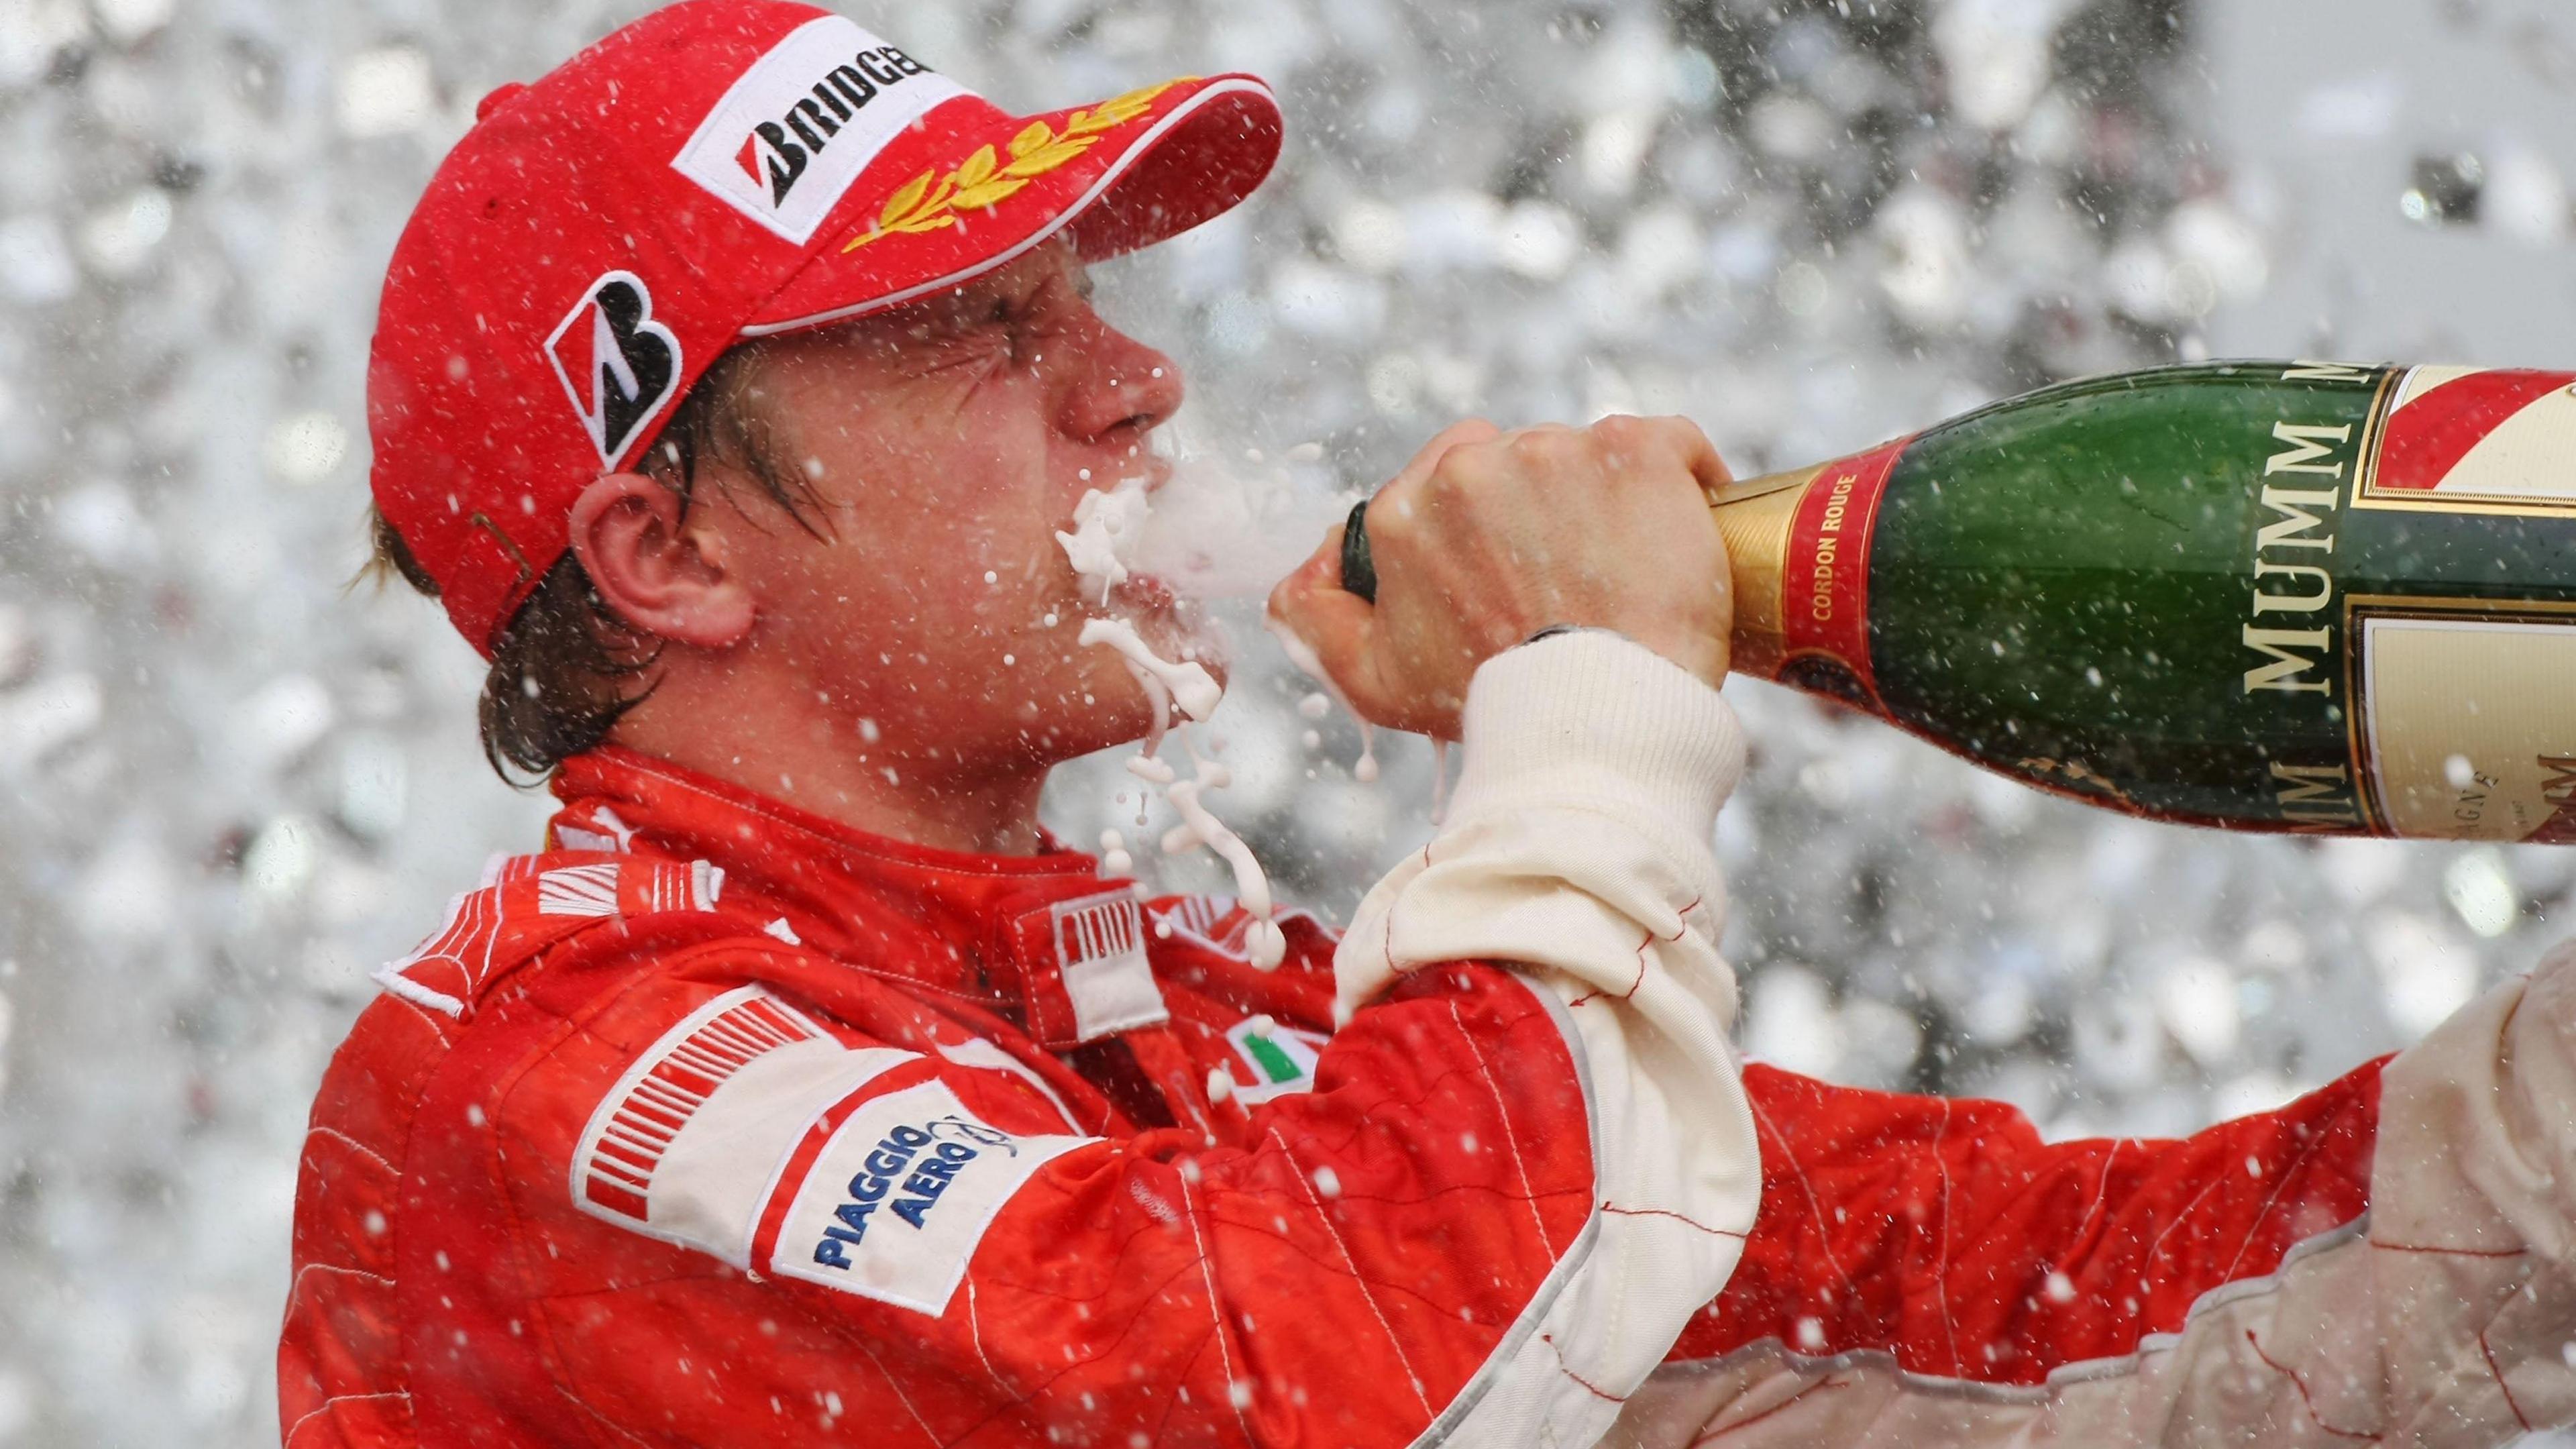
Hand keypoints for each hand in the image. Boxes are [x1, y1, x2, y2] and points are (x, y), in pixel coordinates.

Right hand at [1268, 415, 1733, 739]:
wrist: (1599, 718)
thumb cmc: (1491, 705)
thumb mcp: (1374, 681)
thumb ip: (1317, 621)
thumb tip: (1300, 576)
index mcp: (1404, 512)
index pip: (1444, 485)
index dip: (1483, 531)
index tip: (1516, 577)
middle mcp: (1470, 467)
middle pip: (1513, 463)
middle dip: (1538, 509)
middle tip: (1569, 580)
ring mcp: (1556, 451)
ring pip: (1585, 457)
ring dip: (1603, 501)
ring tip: (1626, 571)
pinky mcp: (1638, 452)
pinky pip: (1670, 443)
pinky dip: (1685, 477)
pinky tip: (1686, 526)